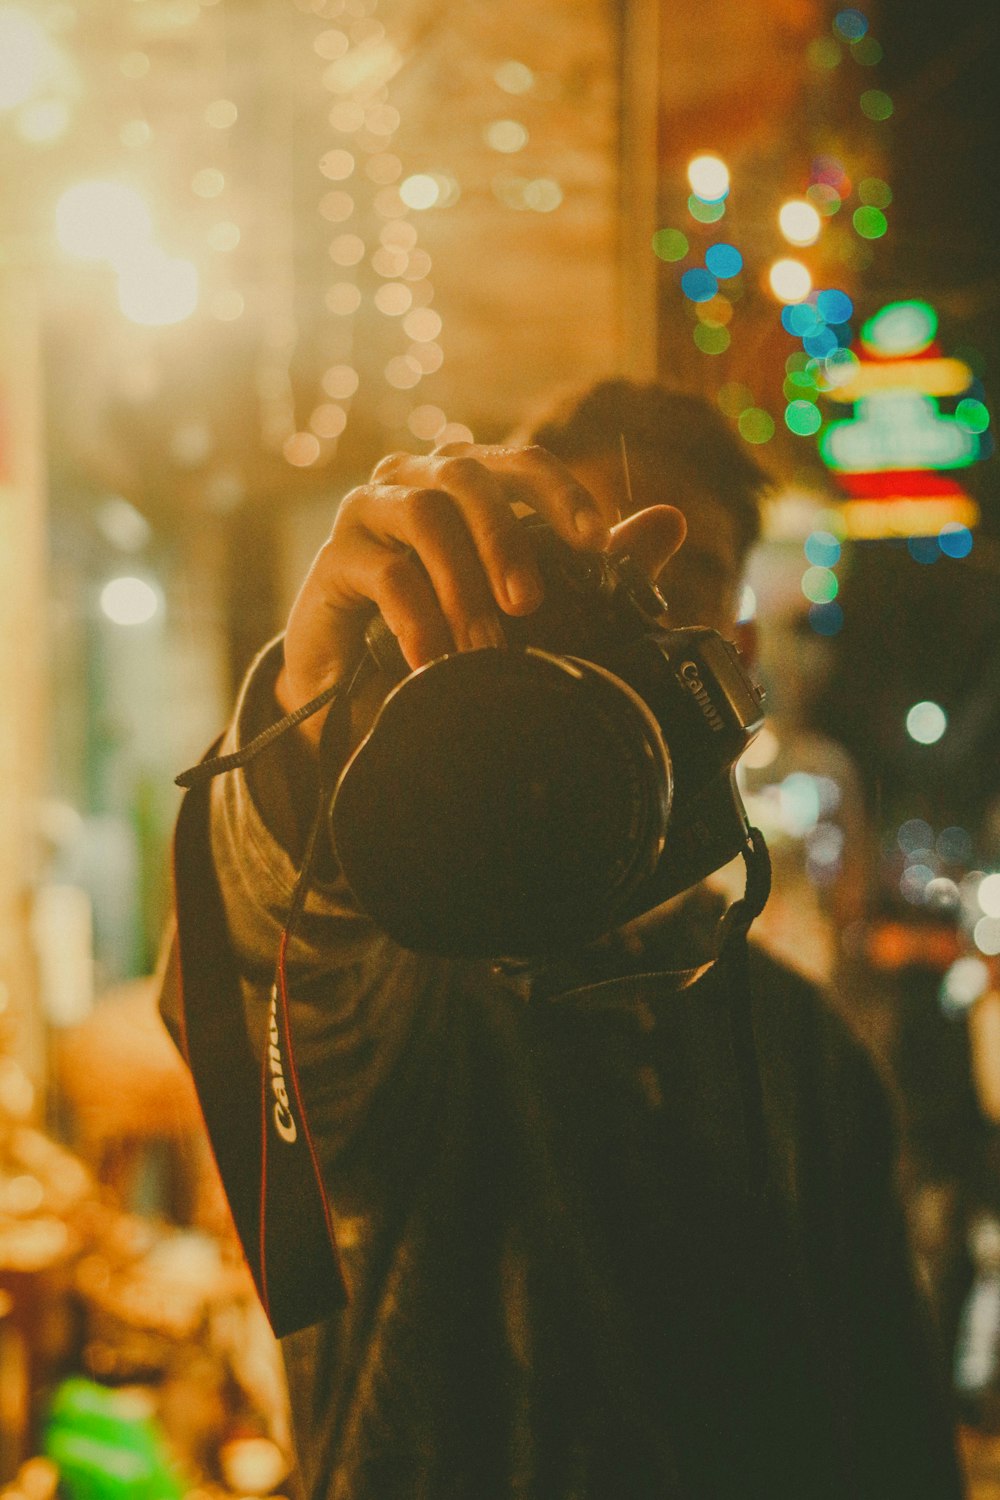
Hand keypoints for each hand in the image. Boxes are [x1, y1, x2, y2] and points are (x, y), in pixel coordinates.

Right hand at [275, 442, 685, 745]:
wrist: (360, 688)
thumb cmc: (455, 630)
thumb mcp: (533, 602)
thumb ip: (601, 565)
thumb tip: (672, 522)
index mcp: (469, 482)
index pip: (520, 464)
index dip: (559, 494)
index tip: (597, 543)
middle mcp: (417, 480)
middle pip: (467, 477)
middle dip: (507, 538)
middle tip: (530, 605)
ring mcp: (370, 512)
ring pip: (425, 518)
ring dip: (463, 585)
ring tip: (485, 647)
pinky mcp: (335, 559)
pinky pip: (385, 574)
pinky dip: (418, 618)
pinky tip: (436, 660)